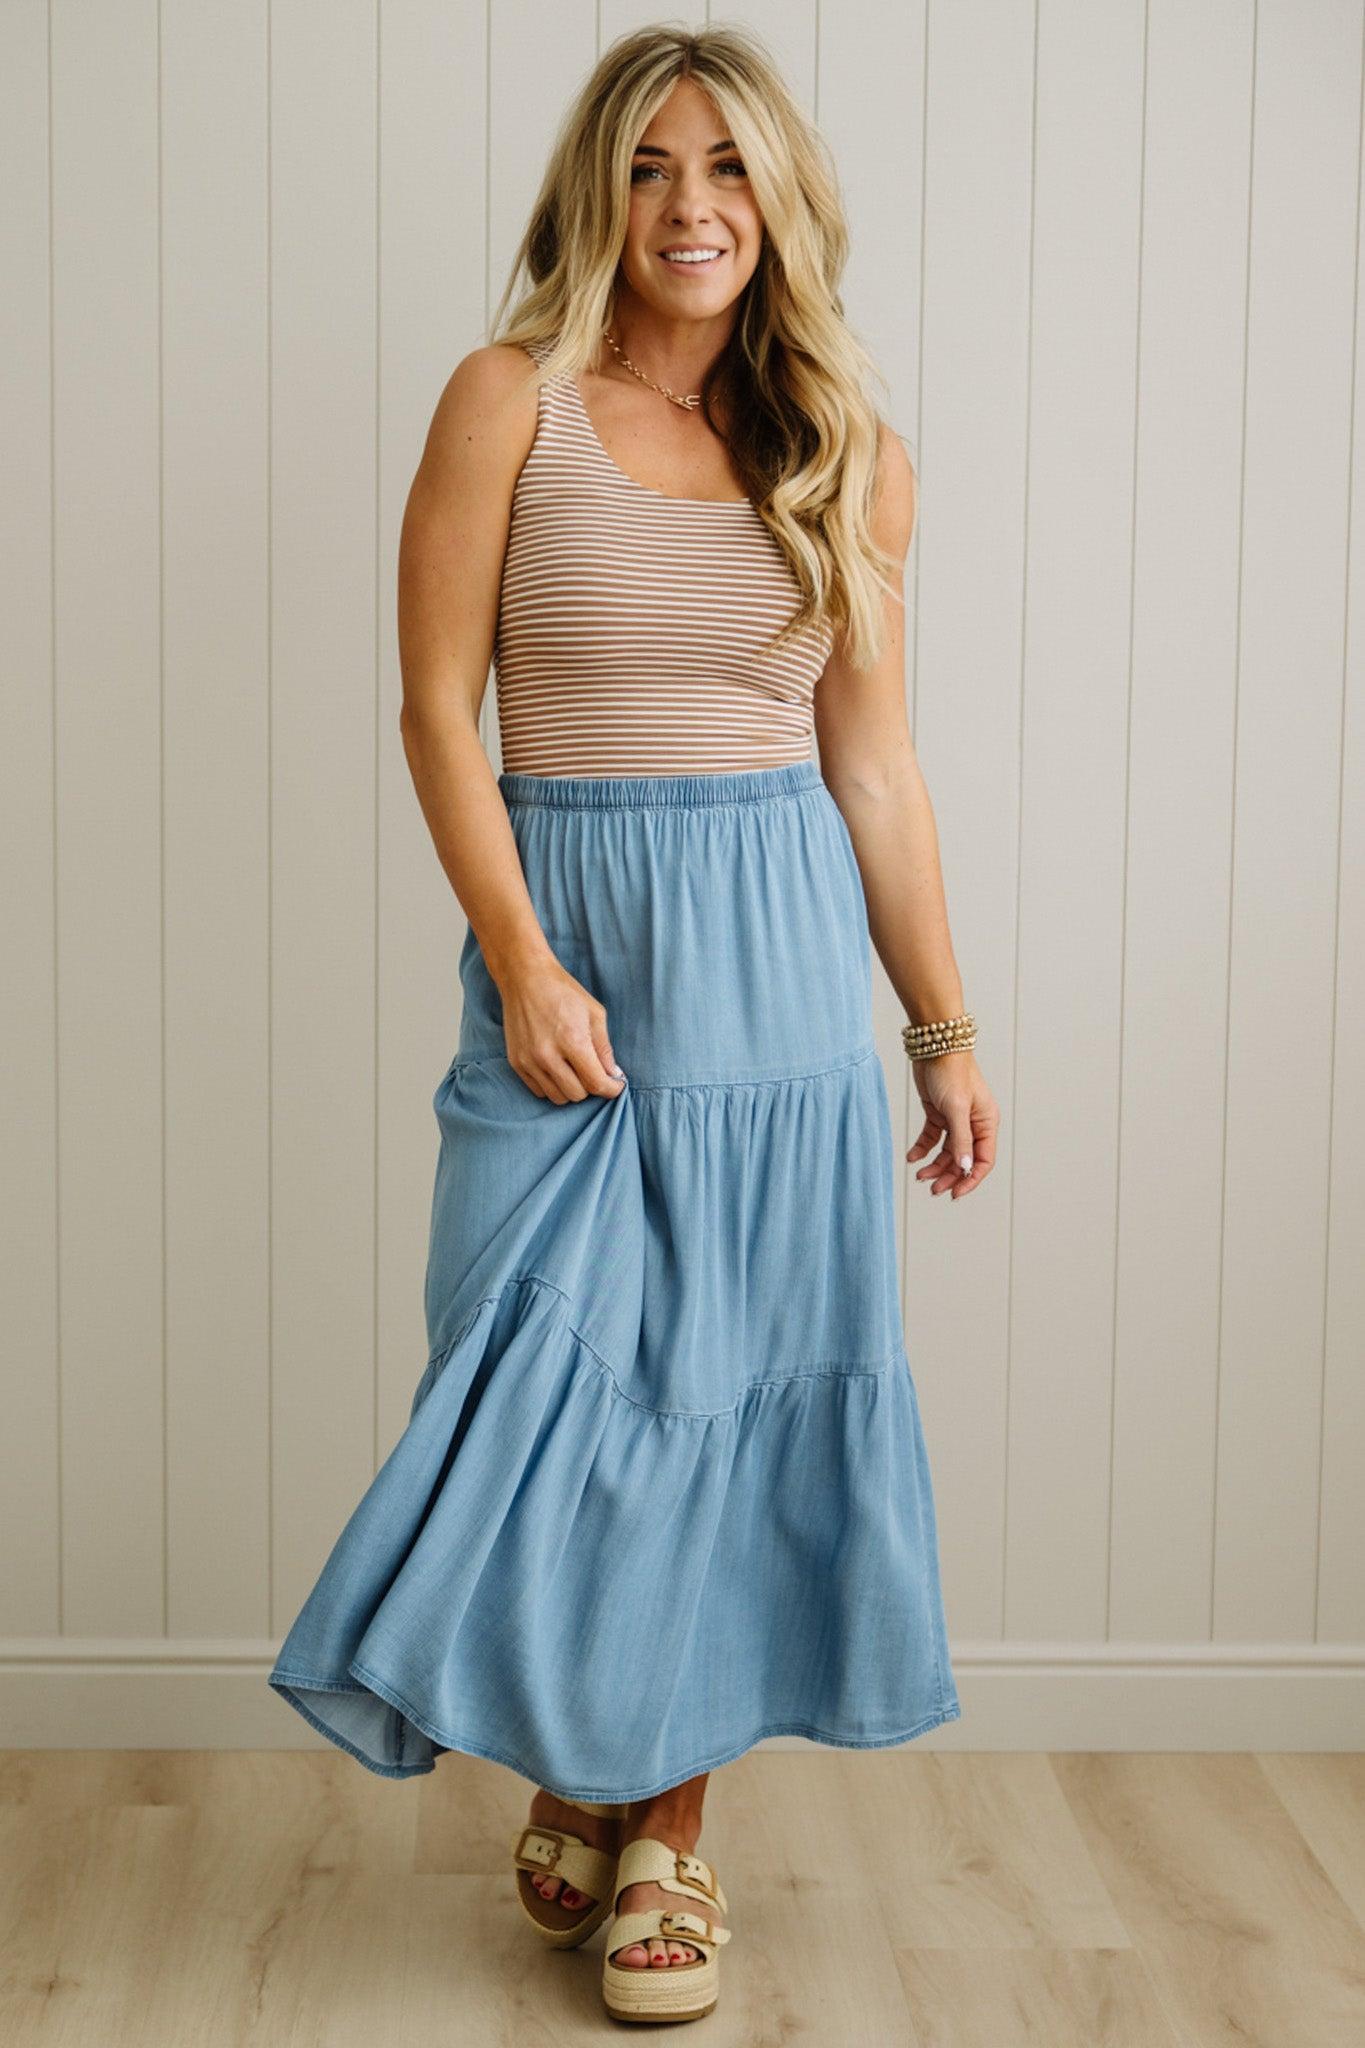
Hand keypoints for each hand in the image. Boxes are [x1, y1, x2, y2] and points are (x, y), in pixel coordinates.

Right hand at [494, 951, 626, 1104]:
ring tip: (575, 1071)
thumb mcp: (594, 1014)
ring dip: (571, 1089)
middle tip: (594, 1072)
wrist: (525, 978)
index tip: (616, 1085)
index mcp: (572, 1041)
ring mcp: (529, 1061)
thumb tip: (613, 1075)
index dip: (611, 1089)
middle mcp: (548, 1055)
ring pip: (558, 1097)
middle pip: (577, 1094)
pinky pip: (539, 1091)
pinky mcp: (516, 1062)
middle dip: (591, 1087)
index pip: (596, 1083)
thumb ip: (604, 1048)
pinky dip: (552, 1086)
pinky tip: (558, 1069)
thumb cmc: (564, 992)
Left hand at [906, 1048, 998, 1198]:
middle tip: (932, 1190)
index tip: (954, 1193)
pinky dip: (922, 1149)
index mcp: (986, 1123)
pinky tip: (912, 1157)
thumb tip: (965, 1166)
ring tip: (919, 1176)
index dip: (970, 1179)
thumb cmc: (951, 1072)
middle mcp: (973, 1123)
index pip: (983, 1160)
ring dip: (934, 1166)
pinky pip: (932, 1138)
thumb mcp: (956, 1109)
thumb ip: (960, 1139)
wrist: (933, 1045)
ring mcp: (955, 1119)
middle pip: (963, 1159)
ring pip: (947, 1152)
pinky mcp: (938, 1113)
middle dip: (949, 1176)